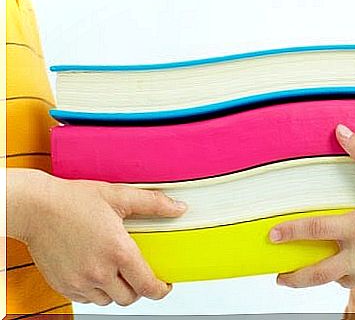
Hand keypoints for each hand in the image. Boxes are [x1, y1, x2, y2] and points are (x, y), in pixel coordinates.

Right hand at [7, 168, 186, 305]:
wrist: (35, 207)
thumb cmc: (73, 200)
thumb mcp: (119, 195)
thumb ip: (152, 203)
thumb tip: (179, 208)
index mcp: (117, 251)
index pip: (147, 286)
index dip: (160, 290)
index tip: (164, 286)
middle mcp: (99, 271)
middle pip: (129, 298)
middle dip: (138, 288)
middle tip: (138, 274)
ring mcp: (79, 281)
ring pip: (107, 301)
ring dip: (116, 290)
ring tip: (116, 271)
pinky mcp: (63, 285)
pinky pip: (86, 299)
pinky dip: (95, 291)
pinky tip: (95, 271)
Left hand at [269, 124, 354, 294]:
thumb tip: (341, 131)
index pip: (315, 230)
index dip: (290, 232)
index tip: (272, 236)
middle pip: (318, 273)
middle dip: (295, 277)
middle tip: (280, 276)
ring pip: (338, 279)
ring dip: (328, 272)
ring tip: (321, 264)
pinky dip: (353, 274)